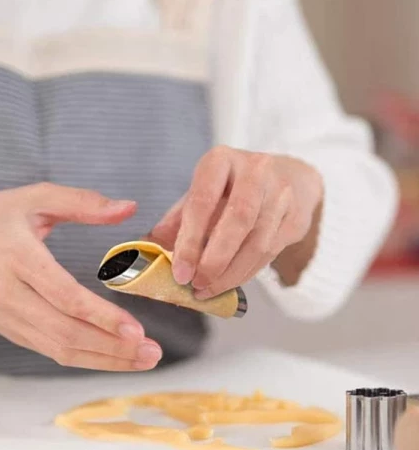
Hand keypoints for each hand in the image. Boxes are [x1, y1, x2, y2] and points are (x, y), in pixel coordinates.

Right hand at [0, 183, 161, 370]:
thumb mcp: (30, 198)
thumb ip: (80, 202)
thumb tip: (129, 207)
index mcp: (16, 258)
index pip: (63, 295)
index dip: (101, 316)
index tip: (136, 329)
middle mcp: (10, 295)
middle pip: (65, 332)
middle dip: (111, 348)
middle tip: (152, 352)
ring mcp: (9, 320)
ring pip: (60, 349)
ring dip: (104, 359)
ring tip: (143, 360)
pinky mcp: (12, 332)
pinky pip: (51, 351)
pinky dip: (85, 359)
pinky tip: (113, 357)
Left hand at [149, 146, 323, 297]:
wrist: (290, 177)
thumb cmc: (233, 187)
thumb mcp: (202, 191)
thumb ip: (178, 217)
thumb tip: (152, 244)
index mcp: (221, 160)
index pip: (202, 201)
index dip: (189, 240)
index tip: (180, 272)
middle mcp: (256, 170)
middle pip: (237, 220)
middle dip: (214, 260)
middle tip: (196, 285)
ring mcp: (282, 192)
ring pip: (257, 242)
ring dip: (230, 273)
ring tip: (208, 289)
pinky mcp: (297, 216)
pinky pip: (271, 252)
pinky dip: (247, 273)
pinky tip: (230, 282)